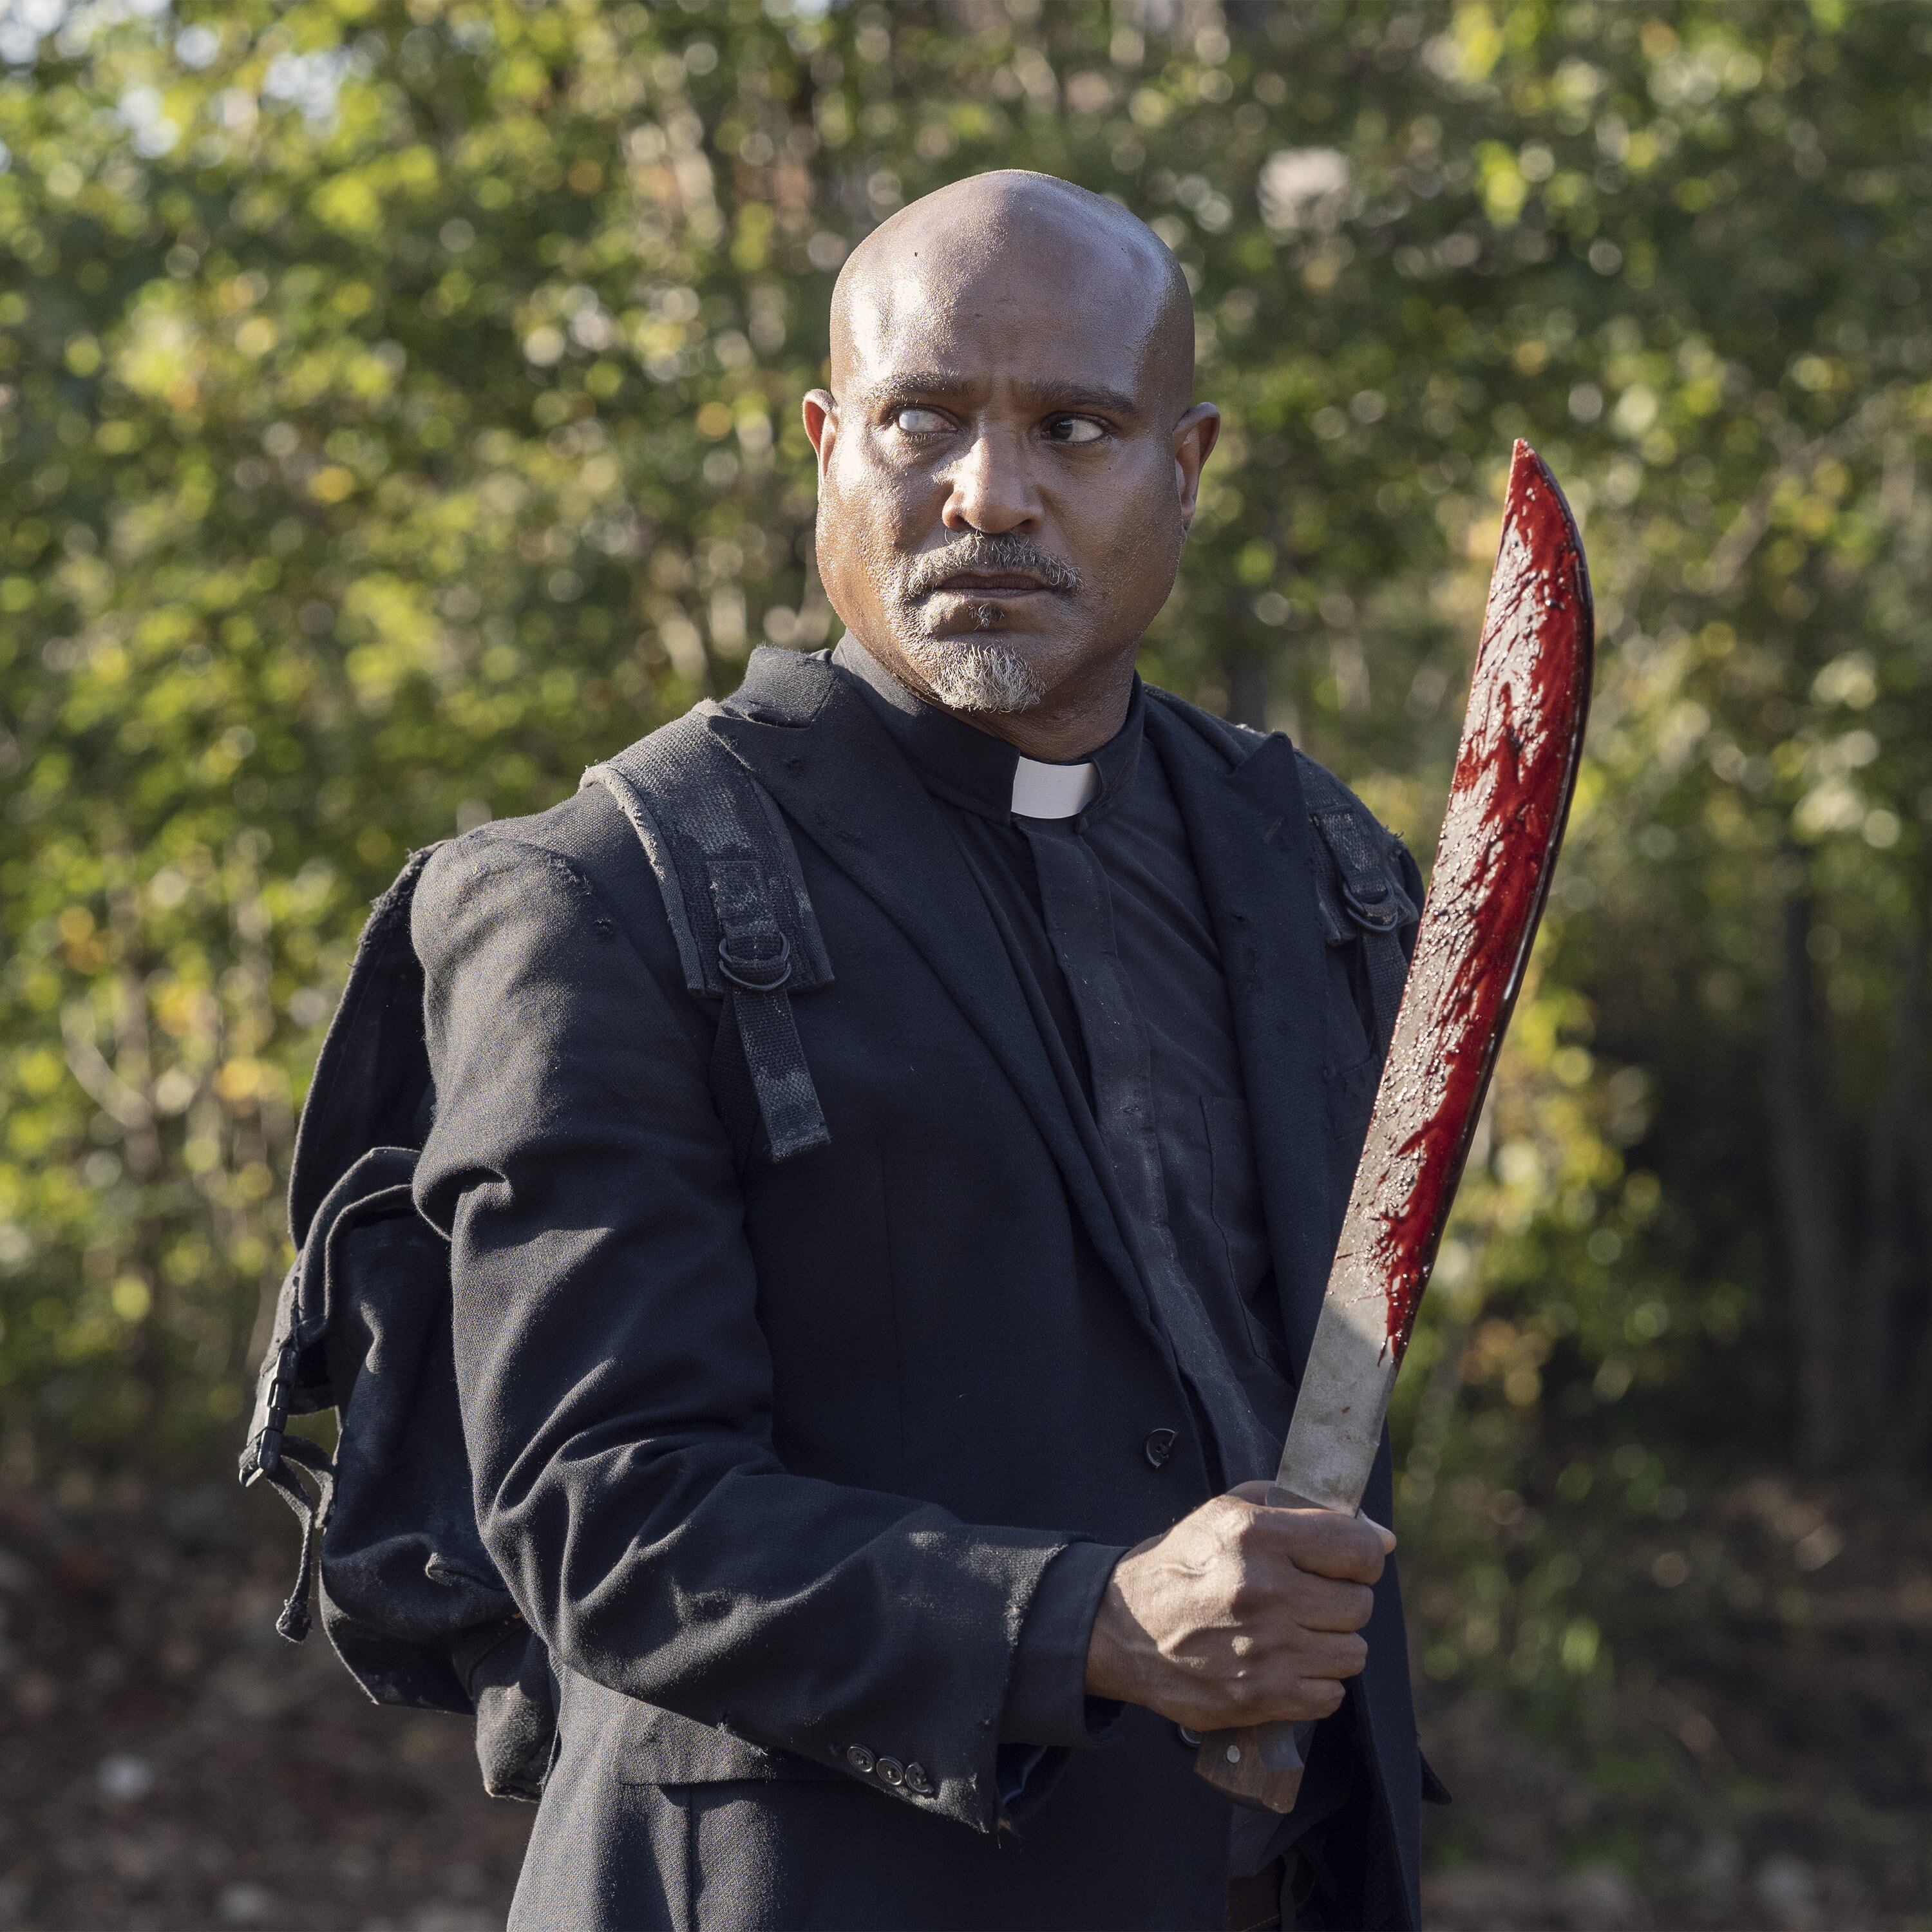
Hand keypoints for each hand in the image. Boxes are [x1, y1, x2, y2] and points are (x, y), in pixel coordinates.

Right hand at [1083, 1482, 1393, 1730]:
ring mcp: (1265, 1649)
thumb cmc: (1183, 1563)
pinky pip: (1331, 1695)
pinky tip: (1285, 1662)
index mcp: (1257, 1536)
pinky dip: (1315, 1682)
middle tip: (1309, 1596)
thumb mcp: (1228, 1510)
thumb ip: (1304, 1508)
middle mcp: (1265, 1592)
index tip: (1346, 1561)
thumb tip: (1380, 1537)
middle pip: (1359, 1604)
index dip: (1362, 1556)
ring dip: (1331, 1642)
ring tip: (1296, 1630)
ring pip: (1352, 1652)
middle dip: (1340, 1598)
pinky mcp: (1261, 1696)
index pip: (1358, 1550)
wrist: (1123, 1628)